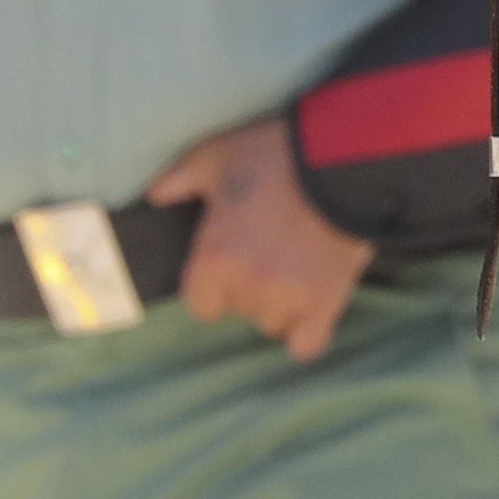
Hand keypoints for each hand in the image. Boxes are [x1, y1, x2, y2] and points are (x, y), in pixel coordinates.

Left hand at [146, 112, 378, 361]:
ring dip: (278, 305)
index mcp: (214, 258)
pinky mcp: (326, 303)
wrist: (343, 159)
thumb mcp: (218, 155)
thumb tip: (155, 196)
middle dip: (249, 288)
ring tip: (292, 272)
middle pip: (239, 310)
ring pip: (272, 324)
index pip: (200, 305)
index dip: (212, 287)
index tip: (226, 267)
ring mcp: (289, 298)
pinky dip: (305, 332)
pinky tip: (308, 311)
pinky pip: (306, 344)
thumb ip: (180, 178)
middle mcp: (248, 286)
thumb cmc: (276, 155)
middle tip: (267, 253)